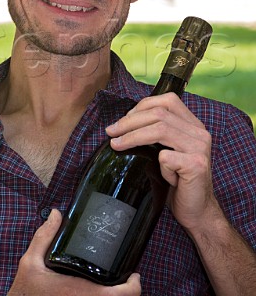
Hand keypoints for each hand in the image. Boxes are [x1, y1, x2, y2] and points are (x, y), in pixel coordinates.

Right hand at [8, 209, 140, 295]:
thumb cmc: (26, 291)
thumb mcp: (30, 262)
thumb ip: (44, 237)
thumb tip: (56, 213)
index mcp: (80, 292)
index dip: (134, 286)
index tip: (134, 274)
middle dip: (127, 291)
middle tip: (126, 275)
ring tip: (116, 283)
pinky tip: (102, 292)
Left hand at [107, 93, 222, 233]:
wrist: (197, 211)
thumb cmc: (177, 182)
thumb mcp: (167, 152)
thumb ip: (157, 134)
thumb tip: (123, 124)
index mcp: (193, 125)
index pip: (168, 101)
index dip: (142, 106)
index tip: (123, 120)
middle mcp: (199, 132)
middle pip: (159, 113)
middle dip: (130, 121)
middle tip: (111, 131)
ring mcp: (200, 147)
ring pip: (160, 130)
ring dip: (133, 136)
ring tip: (117, 144)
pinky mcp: (197, 165)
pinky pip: (166, 157)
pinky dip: (157, 165)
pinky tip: (162, 177)